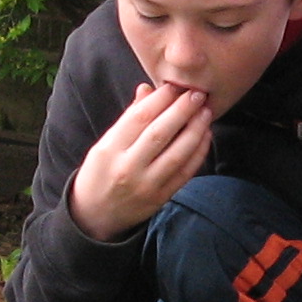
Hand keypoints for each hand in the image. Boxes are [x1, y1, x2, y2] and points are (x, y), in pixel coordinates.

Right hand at [68, 83, 212, 241]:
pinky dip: (198, 153)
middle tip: (197, 94)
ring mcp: (146, 185)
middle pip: (160, 134)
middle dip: (182, 111)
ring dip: (195, 130)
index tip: (175, 86)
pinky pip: (185, 173)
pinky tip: (205, 136)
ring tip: (205, 112)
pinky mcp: (161, 198)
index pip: (139, 118)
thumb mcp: (105, 144)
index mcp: (109, 150)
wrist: (96, 216)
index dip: (160, 100)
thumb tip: (148, 89)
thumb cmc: (101, 172)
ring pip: (177, 154)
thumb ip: (128, 118)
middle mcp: (127, 168)